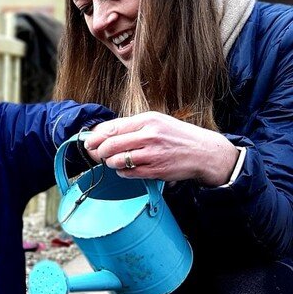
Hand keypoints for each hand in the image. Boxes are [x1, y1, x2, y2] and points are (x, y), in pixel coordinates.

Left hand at [84, 113, 239, 185]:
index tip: (89, 141)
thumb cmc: (178, 136)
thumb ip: (133, 126)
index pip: (112, 127)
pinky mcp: (156, 170)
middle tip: (98, 155)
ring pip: (117, 160)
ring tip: (114, 162)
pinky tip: (127, 169)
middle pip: (110, 145)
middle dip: (99, 152)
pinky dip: (123, 173)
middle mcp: (149, 135)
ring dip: (111, 163)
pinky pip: (129, 173)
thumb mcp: (157, 122)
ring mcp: (152, 154)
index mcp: (147, 120)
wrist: (204, 152)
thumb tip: (104, 133)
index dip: (96, 136)